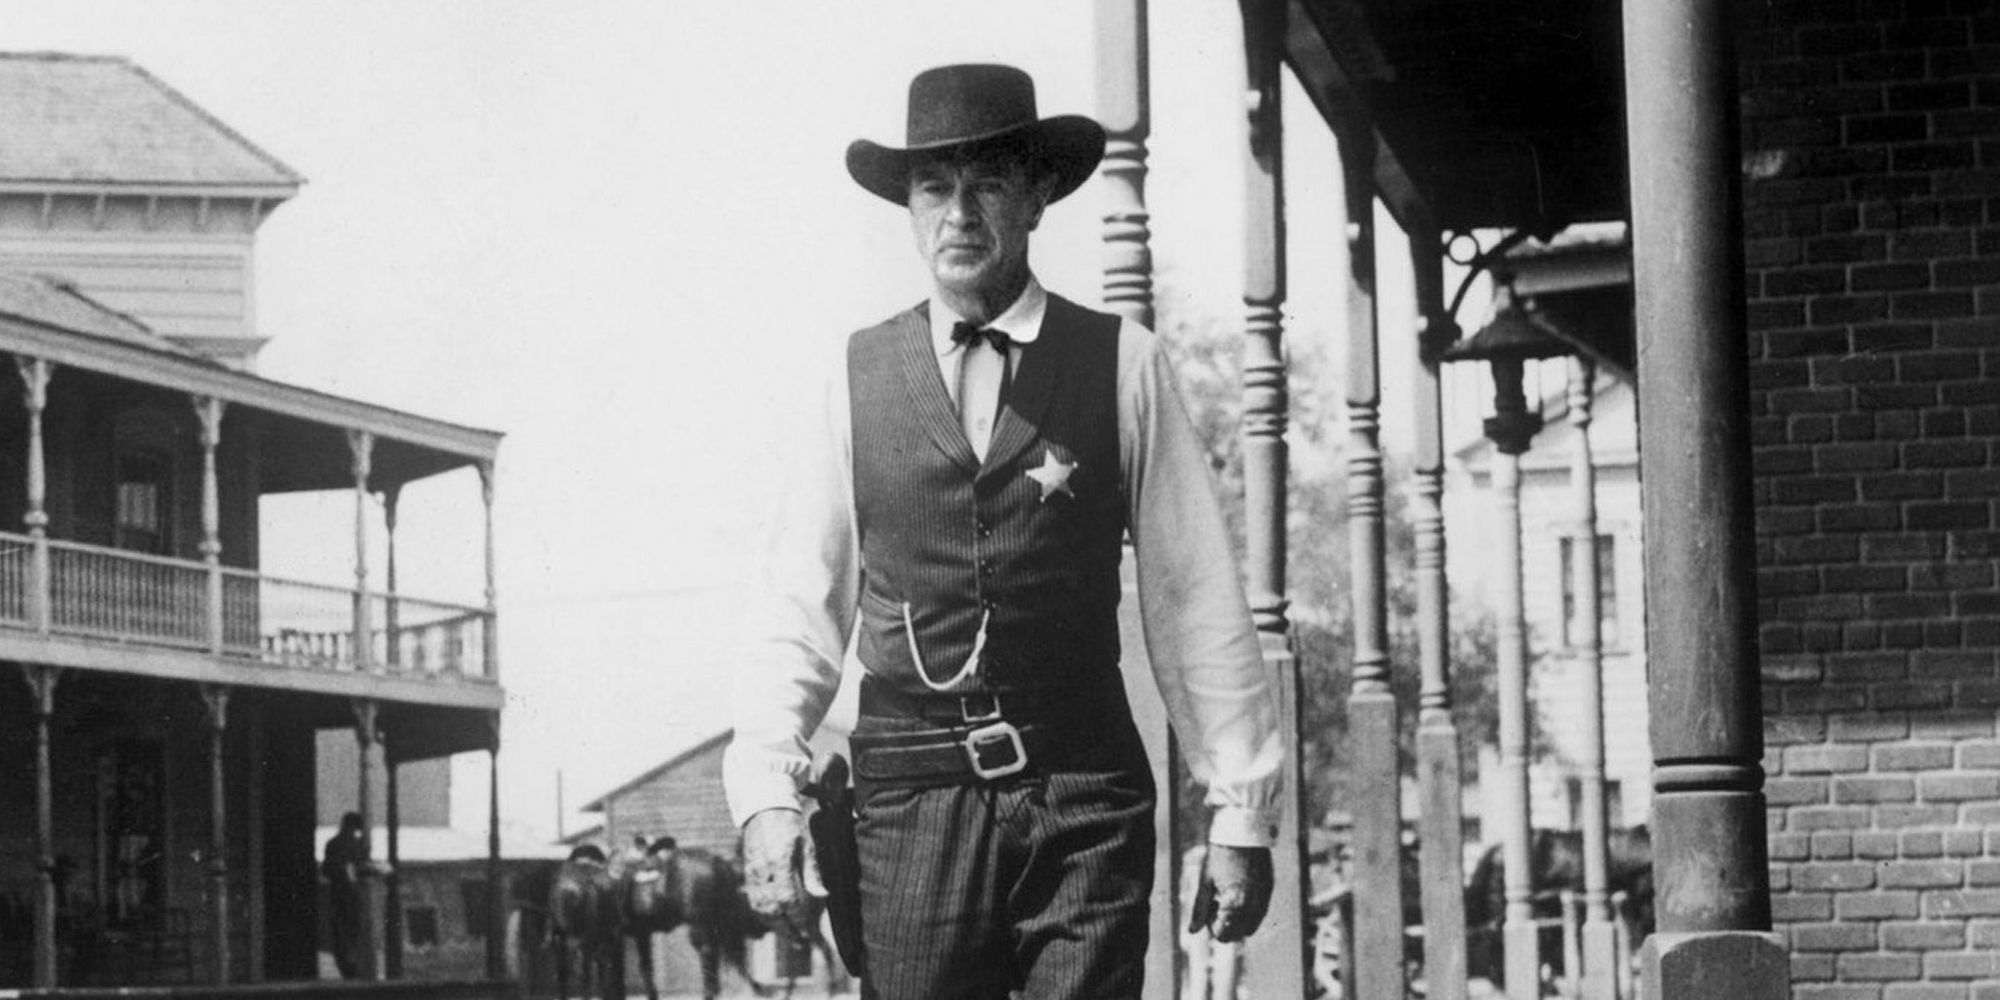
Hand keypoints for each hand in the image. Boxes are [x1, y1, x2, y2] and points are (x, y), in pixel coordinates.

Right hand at [742, 807, 813, 927]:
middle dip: (787, 929)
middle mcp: (763, 871)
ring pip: (761, 909)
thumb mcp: (807, 846)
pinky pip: (754, 902)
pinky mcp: (748, 875)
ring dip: (775, 926)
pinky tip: (776, 921)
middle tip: (801, 942)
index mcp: (780, 861)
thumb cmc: (790, 826)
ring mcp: (752, 873)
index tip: (807, 932)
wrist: (763, 809)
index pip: (787, 899)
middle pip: (772, 909)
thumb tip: (822, 896)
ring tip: (791, 936)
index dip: (797, 919)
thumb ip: (812, 873)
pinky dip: (765, 916)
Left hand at [1194, 845, 1272, 942]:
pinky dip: (1250, 909)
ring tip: (1228, 895)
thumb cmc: (1220, 855)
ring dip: (1239, 919)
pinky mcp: (1270, 889)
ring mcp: (1265, 898)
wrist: (1243, 831)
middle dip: (1227, 925)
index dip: (1212, 925)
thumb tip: (1192, 931)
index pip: (1224, 935)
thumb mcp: (1205, 882)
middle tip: (1217, 903)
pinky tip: (1239, 888)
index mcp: (1235, 905)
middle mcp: (1253, 906)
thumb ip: (1199, 910)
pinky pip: (1261, 911)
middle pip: (1240, 933)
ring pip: (1252, 925)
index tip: (1209, 906)